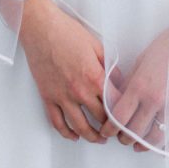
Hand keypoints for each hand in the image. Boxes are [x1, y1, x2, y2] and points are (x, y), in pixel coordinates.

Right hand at [19, 0, 125, 144]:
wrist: (41, 29)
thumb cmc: (67, 32)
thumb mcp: (97, 46)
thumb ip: (109, 67)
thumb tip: (119, 82)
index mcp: (94, 77)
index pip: (115, 104)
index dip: (123, 113)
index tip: (127, 117)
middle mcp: (79, 91)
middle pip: (100, 118)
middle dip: (111, 127)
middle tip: (116, 130)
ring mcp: (62, 96)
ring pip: (80, 126)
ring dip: (92, 136)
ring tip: (99, 138)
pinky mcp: (48, 97)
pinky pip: (57, 122)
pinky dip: (66, 133)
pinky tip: (74, 136)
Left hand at [98, 12, 168, 152]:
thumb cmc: (168, 43)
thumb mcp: (142, 59)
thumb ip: (130, 81)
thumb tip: (121, 98)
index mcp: (139, 85)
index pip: (118, 116)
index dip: (109, 128)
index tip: (106, 131)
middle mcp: (154, 98)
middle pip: (133, 131)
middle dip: (124, 138)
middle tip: (121, 138)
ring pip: (154, 138)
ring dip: (143, 145)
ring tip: (138, 145)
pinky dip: (168, 146)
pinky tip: (163, 148)